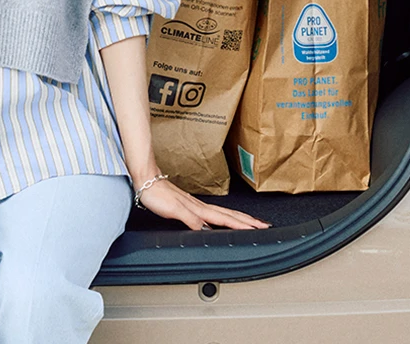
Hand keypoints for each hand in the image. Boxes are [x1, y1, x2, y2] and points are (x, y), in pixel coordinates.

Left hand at [136, 177, 269, 230]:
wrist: (145, 180)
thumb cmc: (156, 194)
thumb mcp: (172, 210)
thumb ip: (190, 219)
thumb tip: (206, 230)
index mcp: (198, 209)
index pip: (225, 219)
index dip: (242, 225)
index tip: (258, 228)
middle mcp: (199, 206)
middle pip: (229, 214)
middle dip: (247, 220)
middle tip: (264, 224)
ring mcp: (195, 204)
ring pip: (223, 212)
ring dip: (239, 217)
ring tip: (251, 221)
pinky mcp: (188, 203)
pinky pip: (213, 211)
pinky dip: (224, 216)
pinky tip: (223, 218)